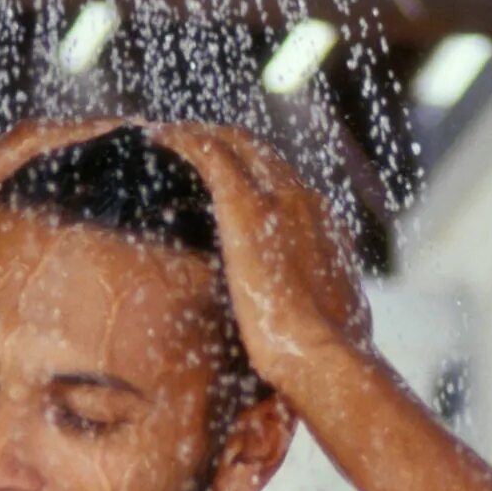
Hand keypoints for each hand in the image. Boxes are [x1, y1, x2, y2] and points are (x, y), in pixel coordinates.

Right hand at [0, 118, 120, 395]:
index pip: (8, 187)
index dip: (50, 180)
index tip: (92, 183)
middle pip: (23, 157)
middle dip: (72, 150)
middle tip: (121, 147)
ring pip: (31, 143)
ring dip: (79, 134)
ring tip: (127, 130)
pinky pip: (28, 146)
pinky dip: (68, 136)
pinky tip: (108, 130)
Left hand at [151, 124, 372, 396]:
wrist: (323, 354)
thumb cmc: (327, 355)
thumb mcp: (335, 322)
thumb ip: (321, 310)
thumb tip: (320, 326)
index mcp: (326, 227)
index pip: (286, 183)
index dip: (255, 174)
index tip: (228, 178)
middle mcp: (306, 201)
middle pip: (261, 153)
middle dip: (226, 145)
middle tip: (188, 145)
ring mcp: (278, 198)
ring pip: (234, 144)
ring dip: (200, 136)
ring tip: (166, 135)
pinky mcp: (245, 206)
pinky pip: (208, 153)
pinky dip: (182, 140)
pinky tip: (157, 136)